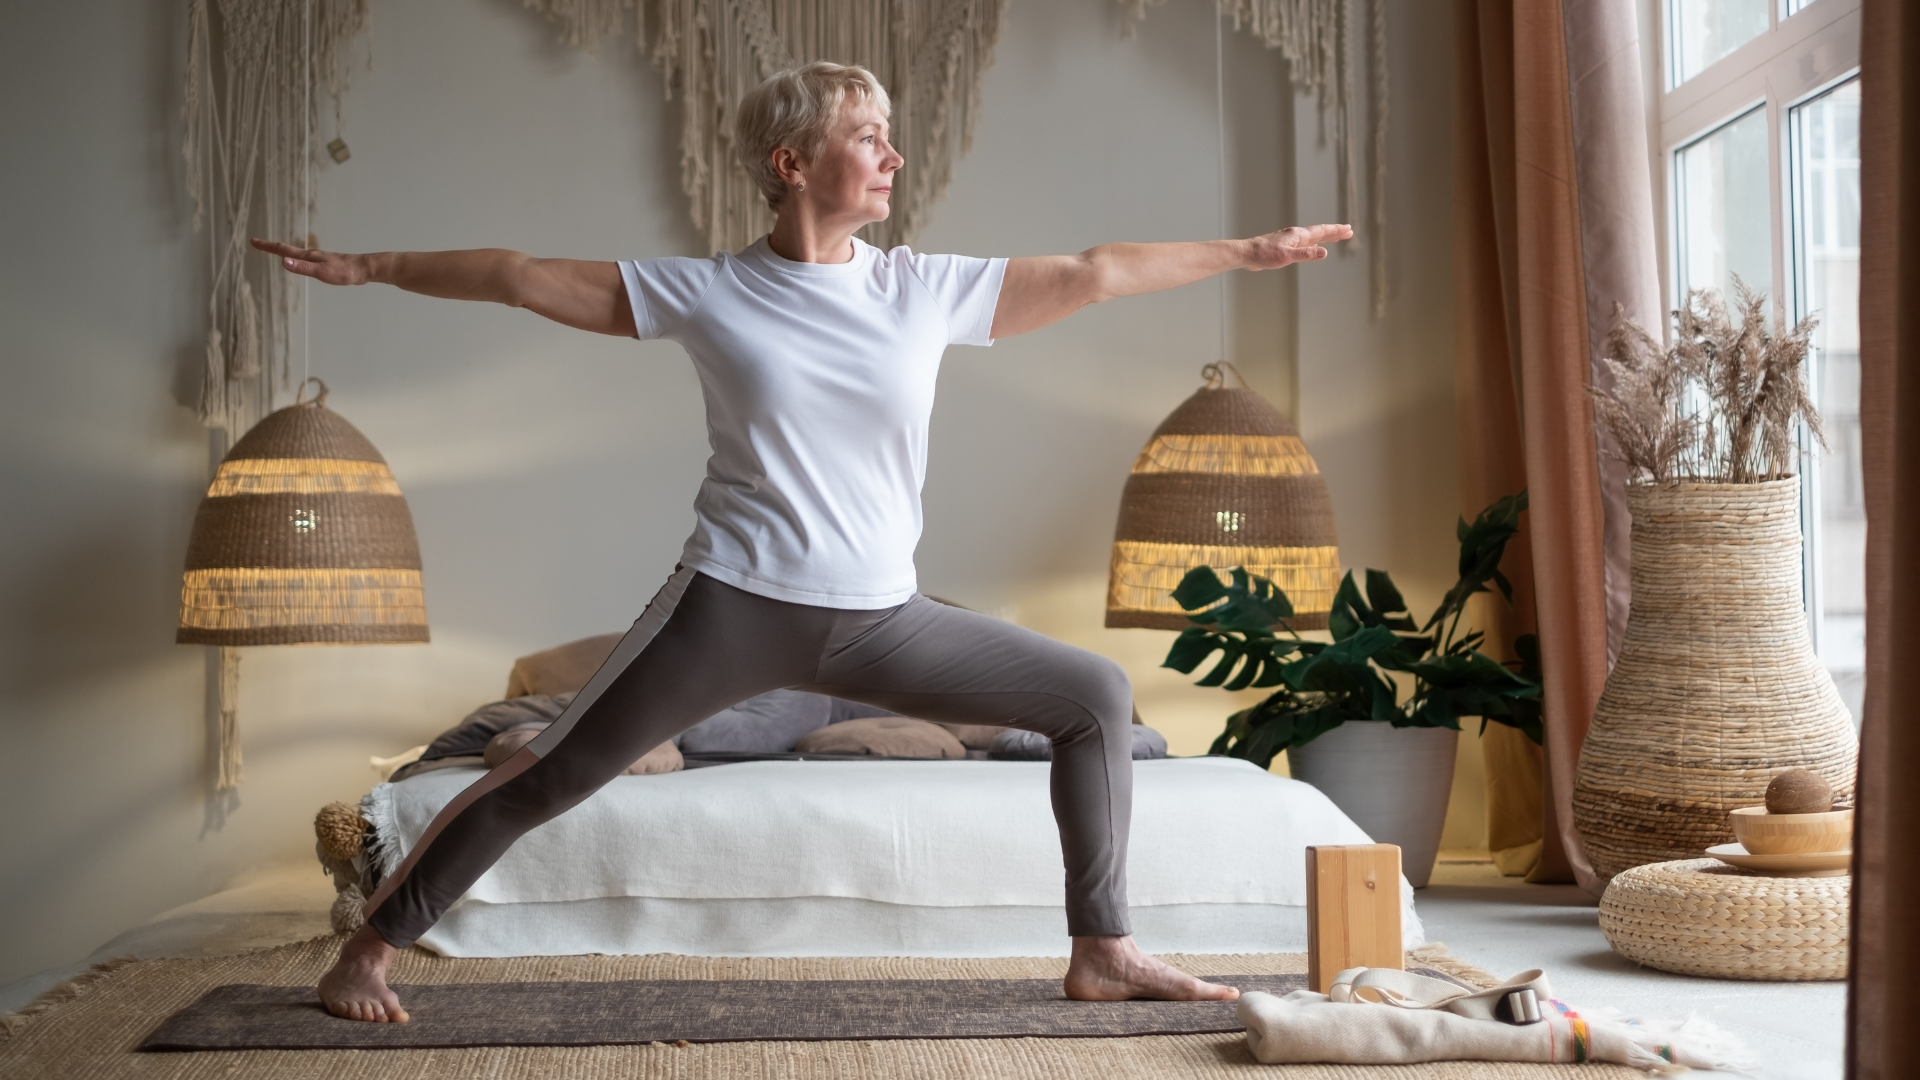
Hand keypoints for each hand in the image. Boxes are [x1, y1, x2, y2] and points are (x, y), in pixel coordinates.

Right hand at [251, 237, 374, 285]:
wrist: (365, 268)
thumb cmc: (345, 272)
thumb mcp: (322, 273)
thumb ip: (303, 268)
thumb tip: (283, 262)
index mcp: (308, 256)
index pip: (283, 250)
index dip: (267, 246)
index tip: (253, 241)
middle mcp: (312, 255)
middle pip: (287, 249)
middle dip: (270, 247)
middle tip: (256, 244)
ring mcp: (319, 258)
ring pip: (296, 253)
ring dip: (282, 251)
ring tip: (274, 251)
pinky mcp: (326, 263)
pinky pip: (306, 259)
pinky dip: (296, 258)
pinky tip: (300, 261)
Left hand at [1244, 223, 1352, 269]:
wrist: (1246, 254)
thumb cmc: (1264, 254)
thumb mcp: (1286, 256)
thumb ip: (1306, 255)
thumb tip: (1324, 253)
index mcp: (1298, 235)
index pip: (1321, 231)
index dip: (1335, 231)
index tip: (1348, 229)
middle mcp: (1296, 235)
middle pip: (1319, 232)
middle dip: (1334, 232)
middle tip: (1348, 231)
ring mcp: (1290, 240)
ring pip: (1312, 238)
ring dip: (1325, 237)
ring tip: (1336, 237)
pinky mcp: (1284, 247)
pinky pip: (1305, 244)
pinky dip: (1314, 244)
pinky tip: (1314, 248)